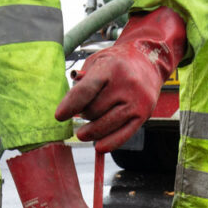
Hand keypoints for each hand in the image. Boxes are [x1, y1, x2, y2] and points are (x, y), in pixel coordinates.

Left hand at [56, 6, 186, 152]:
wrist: (149, 61)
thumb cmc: (117, 64)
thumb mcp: (97, 62)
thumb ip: (82, 81)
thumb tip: (70, 106)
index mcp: (111, 67)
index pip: (86, 90)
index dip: (70, 105)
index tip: (59, 116)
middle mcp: (126, 84)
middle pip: (94, 110)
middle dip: (83, 115)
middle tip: (83, 113)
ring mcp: (137, 101)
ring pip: (106, 125)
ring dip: (91, 132)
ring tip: (84, 133)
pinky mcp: (144, 114)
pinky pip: (124, 135)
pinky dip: (109, 143)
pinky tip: (98, 146)